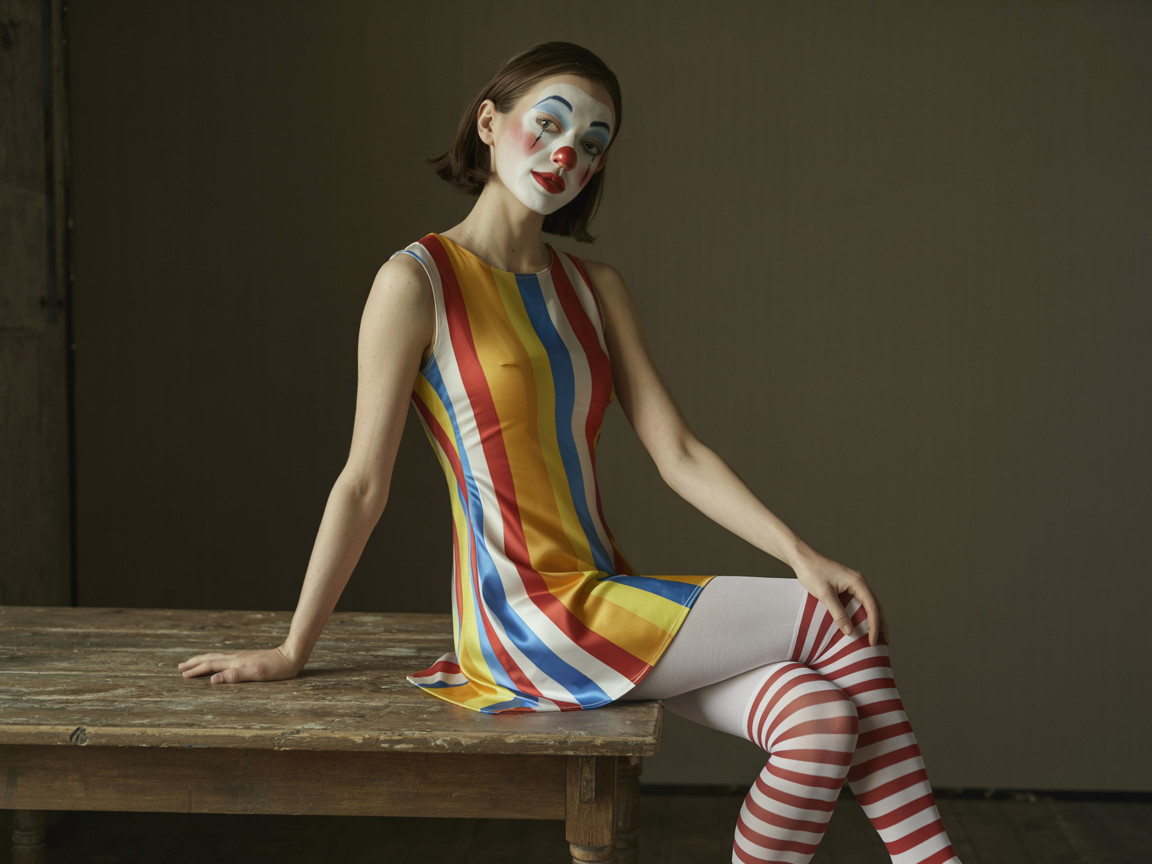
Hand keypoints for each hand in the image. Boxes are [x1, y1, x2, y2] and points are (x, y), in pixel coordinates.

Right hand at [178, 646, 299, 683]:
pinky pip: (224, 658)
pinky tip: (217, 662)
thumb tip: (212, 679)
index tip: (182, 675)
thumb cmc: (276, 668)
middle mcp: (236, 657)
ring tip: (193, 662)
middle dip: (194, 662)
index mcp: (235, 662)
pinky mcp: (247, 658)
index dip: (196, 670)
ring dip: (203, 660)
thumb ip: (234, 676)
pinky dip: (214, 659)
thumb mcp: (255, 675)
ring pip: (217, 657)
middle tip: (180, 666)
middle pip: (210, 658)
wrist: (291, 655)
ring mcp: (241, 656)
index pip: (210, 666)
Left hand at [792, 549, 887, 646]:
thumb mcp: (825, 595)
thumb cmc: (813, 573)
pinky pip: (860, 603)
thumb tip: (850, 631)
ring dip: (874, 620)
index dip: (875, 626)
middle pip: (876, 606)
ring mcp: (855, 584)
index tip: (873, 641)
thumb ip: (838, 613)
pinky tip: (863, 625)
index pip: (872, 607)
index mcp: (858, 582)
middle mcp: (860, 582)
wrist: (803, 559)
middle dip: (881, 625)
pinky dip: (864, 615)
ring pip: (869, 605)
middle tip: (884, 643)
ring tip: (878, 637)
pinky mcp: (848, 587)